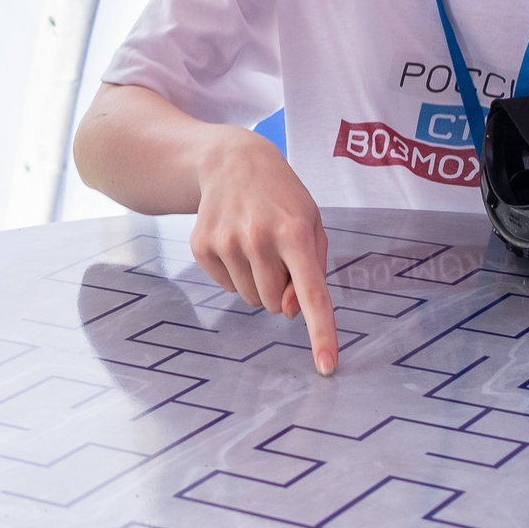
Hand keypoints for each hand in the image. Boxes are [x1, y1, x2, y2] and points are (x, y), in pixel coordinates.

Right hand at [187, 129, 341, 375]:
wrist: (232, 161)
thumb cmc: (282, 198)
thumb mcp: (310, 223)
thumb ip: (312, 270)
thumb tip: (291, 312)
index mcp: (295, 232)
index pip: (312, 294)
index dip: (322, 333)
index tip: (327, 366)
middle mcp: (259, 238)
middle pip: (277, 305)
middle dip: (282, 289)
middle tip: (277, 253)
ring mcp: (226, 243)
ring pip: (251, 300)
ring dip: (258, 282)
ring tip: (256, 244)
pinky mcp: (201, 246)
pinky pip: (226, 287)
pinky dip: (235, 274)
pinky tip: (234, 242)